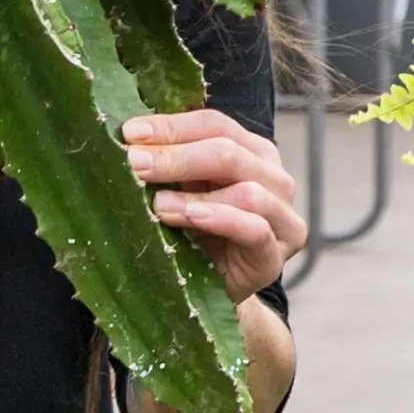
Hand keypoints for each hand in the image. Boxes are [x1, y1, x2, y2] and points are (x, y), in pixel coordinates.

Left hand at [123, 110, 306, 298]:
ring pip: (246, 190)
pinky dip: (221, 220)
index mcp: (253, 152)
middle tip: (135, 163)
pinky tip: (191, 219)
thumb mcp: (181, 189)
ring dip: (194, 195)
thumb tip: (131, 140)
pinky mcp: (276, 253)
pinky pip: (255, 229)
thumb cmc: (196, 233)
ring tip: (158, 204)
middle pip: (229, 151)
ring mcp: (282, 216)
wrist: (212, 288)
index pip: (215, 124)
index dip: (172, 126)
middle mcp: (274, 178)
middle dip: (175, 156)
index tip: (130, 133)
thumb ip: (168, 164)